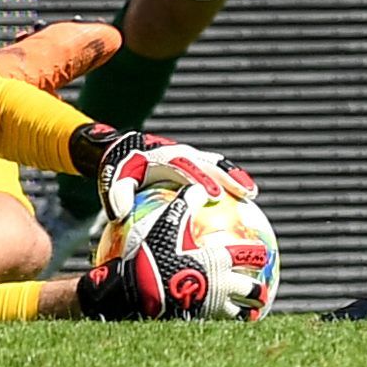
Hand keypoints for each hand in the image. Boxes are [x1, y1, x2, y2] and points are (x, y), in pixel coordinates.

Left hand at [68, 123, 256, 221]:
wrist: (127, 152)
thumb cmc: (123, 171)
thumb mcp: (115, 180)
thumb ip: (118, 193)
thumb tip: (119, 213)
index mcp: (165, 157)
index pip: (185, 166)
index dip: (201, 178)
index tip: (213, 194)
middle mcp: (183, 153)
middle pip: (210, 163)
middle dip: (228, 176)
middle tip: (245, 193)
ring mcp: (193, 157)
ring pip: (219, 165)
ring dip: (236, 177)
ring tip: (252, 195)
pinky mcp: (199, 164)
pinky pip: (218, 172)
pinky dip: (232, 183)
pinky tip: (245, 204)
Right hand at [76, 183, 270, 320]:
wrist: (143, 291)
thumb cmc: (157, 255)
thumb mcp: (169, 223)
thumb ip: (185, 204)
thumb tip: (199, 187)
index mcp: (220, 260)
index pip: (249, 255)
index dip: (260, 255)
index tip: (266, 255)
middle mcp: (223, 285)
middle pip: (252, 290)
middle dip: (260, 291)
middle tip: (263, 292)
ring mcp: (213, 306)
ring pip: (239, 314)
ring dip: (247, 313)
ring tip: (250, 316)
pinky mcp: (200, 321)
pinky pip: (218, 324)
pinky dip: (224, 325)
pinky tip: (219, 326)